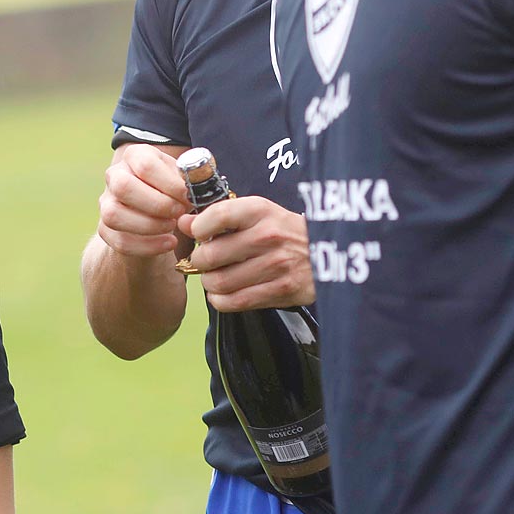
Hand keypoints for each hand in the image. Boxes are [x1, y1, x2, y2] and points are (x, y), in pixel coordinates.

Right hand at [97, 146, 190, 257]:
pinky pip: (120, 241)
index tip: (188, 196)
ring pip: (114, 215)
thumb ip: (193, 179)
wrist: (158, 211)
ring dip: (149, 225)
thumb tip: (199, 189)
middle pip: (123, 187)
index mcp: (135, 156)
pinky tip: (170, 243)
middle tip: (179, 212)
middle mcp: (115, 176)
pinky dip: (149, 246)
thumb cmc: (175, 189)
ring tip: (172, 226)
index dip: (169, 184)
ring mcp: (106, 203)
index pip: (145, 165)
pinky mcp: (106, 228)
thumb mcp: (184, 177)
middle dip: (157, 204)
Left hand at [178, 196, 312, 310]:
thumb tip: (182, 222)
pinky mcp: (281, 291)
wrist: (330, 252)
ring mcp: (276, 266)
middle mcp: (268, 237)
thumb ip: (219, 216)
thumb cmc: (285, 232)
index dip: (198, 227)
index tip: (199, 233)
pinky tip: (225, 291)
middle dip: (199, 261)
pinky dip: (220, 299)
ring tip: (216, 276)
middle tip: (206, 260)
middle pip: (209, 256)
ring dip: (209, 282)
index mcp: (260, 211)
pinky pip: (233, 302)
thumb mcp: (258, 214)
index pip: (216, 216)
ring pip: (217, 282)